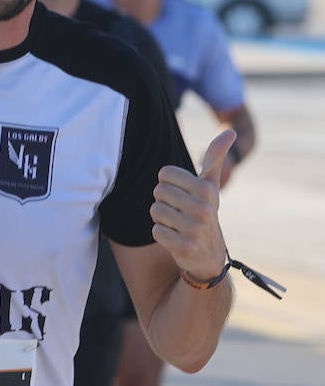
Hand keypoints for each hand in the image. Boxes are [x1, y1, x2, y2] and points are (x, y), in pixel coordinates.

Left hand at [151, 130, 233, 282]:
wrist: (208, 254)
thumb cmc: (204, 211)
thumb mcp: (210, 186)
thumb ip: (214, 158)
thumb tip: (230, 130)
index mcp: (207, 189)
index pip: (164, 174)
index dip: (168, 184)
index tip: (181, 194)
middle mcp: (204, 208)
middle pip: (158, 192)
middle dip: (164, 202)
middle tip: (179, 212)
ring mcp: (195, 229)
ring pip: (155, 211)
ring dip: (162, 219)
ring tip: (178, 224)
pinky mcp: (185, 247)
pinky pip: (156, 231)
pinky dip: (161, 234)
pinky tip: (176, 238)